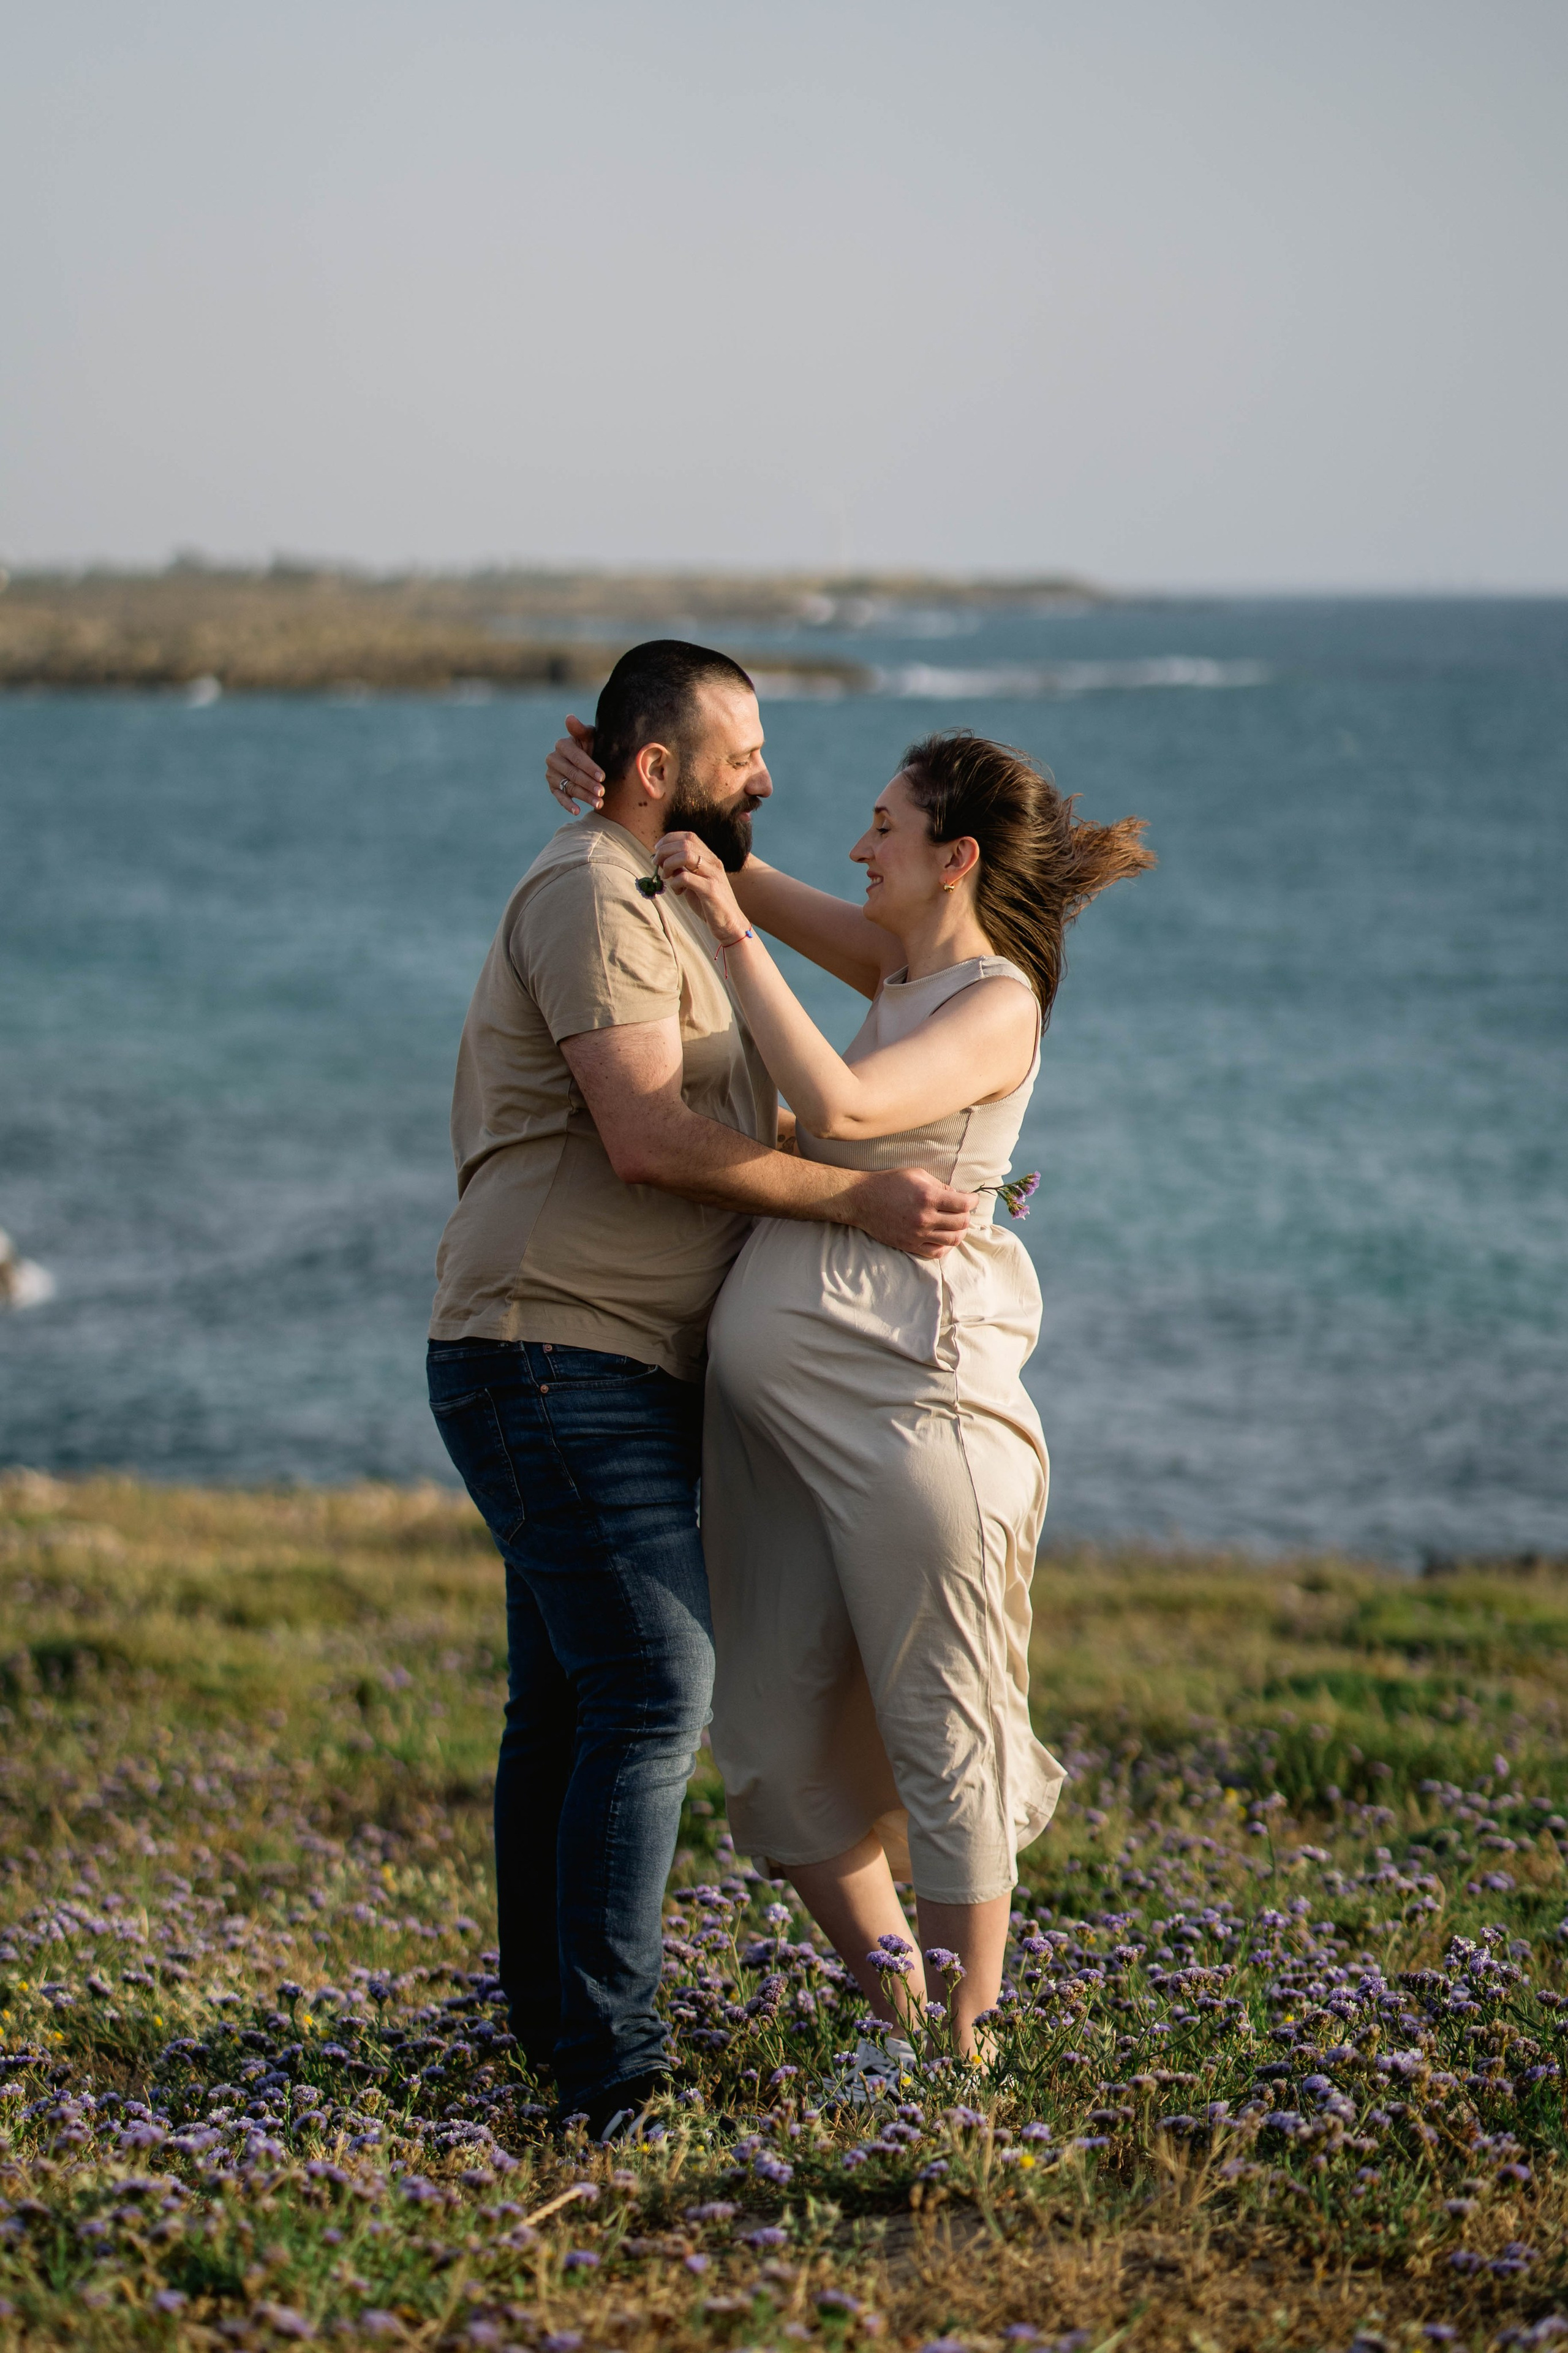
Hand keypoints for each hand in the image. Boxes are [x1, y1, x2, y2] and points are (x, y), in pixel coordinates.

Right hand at [546, 715, 603, 814]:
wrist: (589, 757)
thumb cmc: (592, 745)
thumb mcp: (589, 736)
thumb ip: (580, 729)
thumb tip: (569, 717)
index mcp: (562, 745)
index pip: (577, 758)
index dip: (590, 767)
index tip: (603, 776)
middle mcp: (553, 758)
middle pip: (573, 774)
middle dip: (589, 784)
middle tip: (603, 792)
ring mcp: (551, 774)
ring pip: (569, 787)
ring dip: (584, 796)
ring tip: (599, 803)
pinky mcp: (552, 786)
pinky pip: (559, 797)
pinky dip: (568, 804)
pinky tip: (577, 811)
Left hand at [654, 832, 747, 940]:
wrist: (730, 924)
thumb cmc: (709, 904)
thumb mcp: (694, 882)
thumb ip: (682, 869)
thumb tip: (662, 860)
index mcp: (710, 858)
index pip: (688, 836)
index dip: (669, 839)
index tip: (657, 849)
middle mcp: (713, 862)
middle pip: (685, 843)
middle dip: (664, 851)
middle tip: (656, 864)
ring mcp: (713, 875)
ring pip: (685, 855)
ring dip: (669, 863)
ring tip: (666, 876)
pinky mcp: (710, 890)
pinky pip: (685, 877)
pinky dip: (675, 883)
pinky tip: (677, 892)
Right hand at [852, 1167, 976, 1258]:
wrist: (862, 1199)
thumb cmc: (890, 1183)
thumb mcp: (917, 1174)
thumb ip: (941, 1186)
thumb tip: (959, 1196)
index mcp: (928, 1196)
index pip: (963, 1204)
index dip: (973, 1201)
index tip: (972, 1199)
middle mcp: (924, 1217)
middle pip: (961, 1223)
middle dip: (967, 1215)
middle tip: (964, 1211)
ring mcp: (917, 1234)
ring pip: (953, 1240)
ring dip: (960, 1232)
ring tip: (956, 1225)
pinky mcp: (909, 1245)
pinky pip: (936, 1252)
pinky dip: (946, 1246)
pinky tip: (945, 1238)